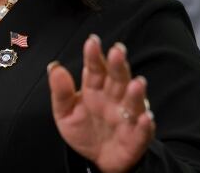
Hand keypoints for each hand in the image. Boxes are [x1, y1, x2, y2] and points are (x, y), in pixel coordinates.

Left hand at [48, 35, 154, 172]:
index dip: (94, 56)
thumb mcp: (65, 112)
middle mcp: (113, 98)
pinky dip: (145, 124)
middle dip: (118, 65)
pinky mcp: (137, 136)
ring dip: (136, 93)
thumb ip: (60, 91)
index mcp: (95, 88)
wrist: (97, 159)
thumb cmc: (84, 130)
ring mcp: (127, 116)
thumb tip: (54, 67)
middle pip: (117, 79)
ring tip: (137, 84)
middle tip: (117, 51)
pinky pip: (143, 129)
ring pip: (133, 101)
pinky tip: (145, 117)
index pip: (95, 68)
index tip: (92, 42)